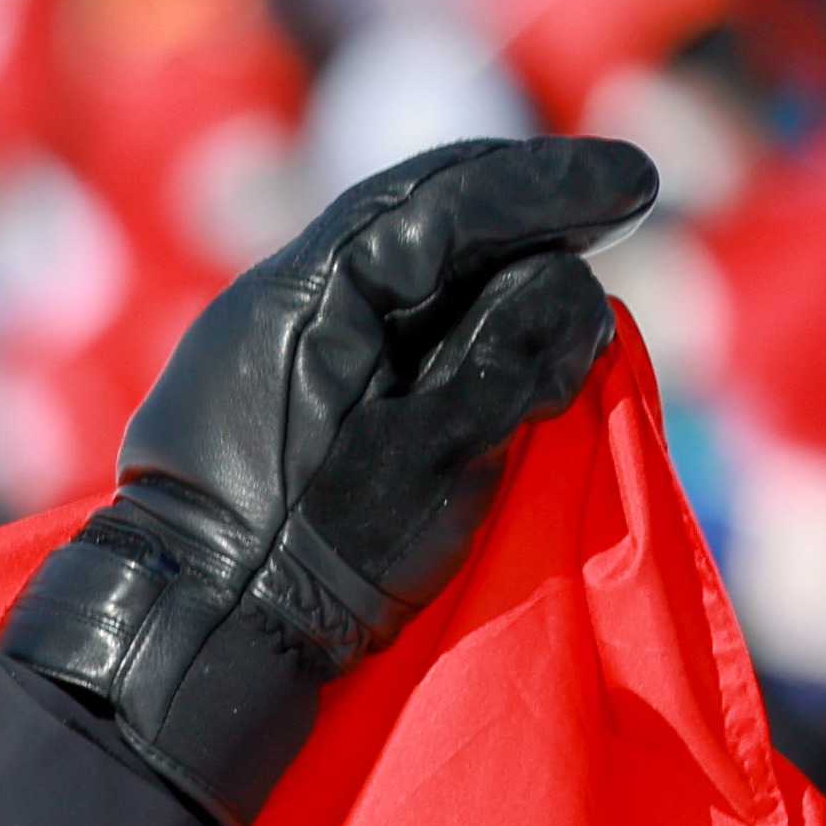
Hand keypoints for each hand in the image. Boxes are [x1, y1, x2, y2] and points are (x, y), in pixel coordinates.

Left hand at [0, 135, 658, 825]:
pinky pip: (360, 311)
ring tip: (561, 254)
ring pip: (385, 262)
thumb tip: (566, 285)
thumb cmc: (314, 556)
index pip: (443, 202)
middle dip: (517, 206)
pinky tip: (478, 320)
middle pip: (410, 214)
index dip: (549, 188)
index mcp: (307, 295)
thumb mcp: (438, 455)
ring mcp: (251, 344)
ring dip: (475, 254)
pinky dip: (431, 301)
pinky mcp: (252, 390)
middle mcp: (269, 299)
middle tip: (614, 202)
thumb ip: (512, 355)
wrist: (187, 639)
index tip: (638, 186)